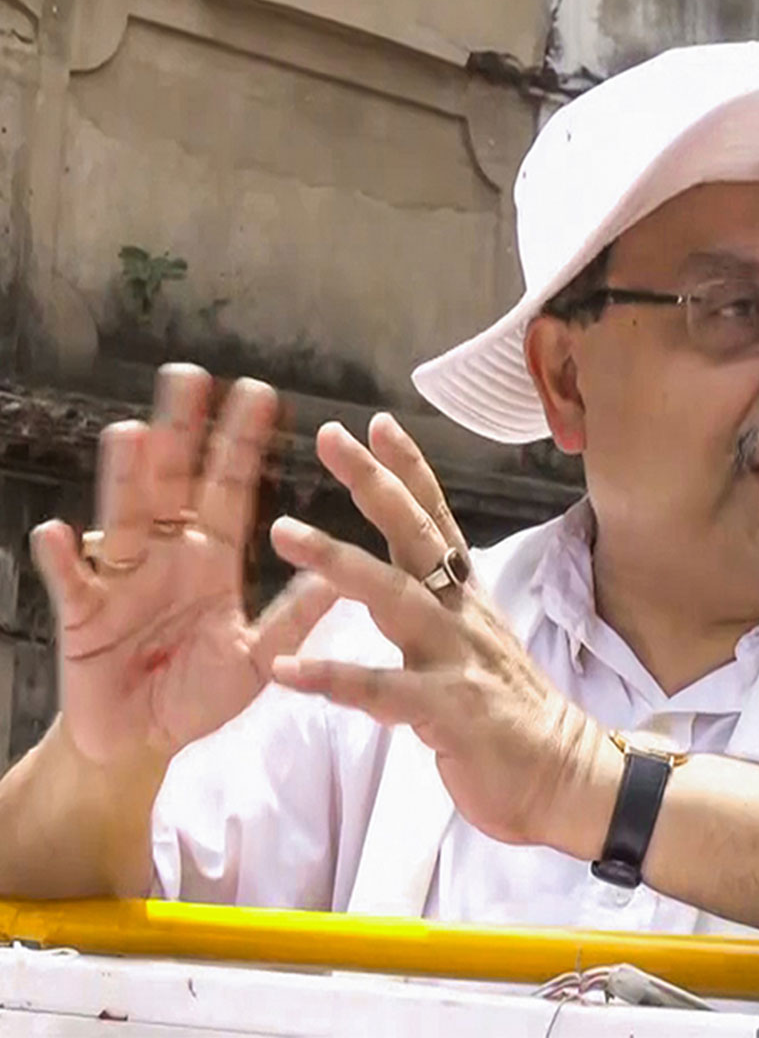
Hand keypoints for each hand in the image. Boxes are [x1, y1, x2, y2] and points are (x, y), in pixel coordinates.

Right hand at [28, 365, 337, 769]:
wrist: (140, 744)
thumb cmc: (197, 696)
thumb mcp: (256, 658)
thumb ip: (291, 618)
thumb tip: (340, 577)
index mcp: (211, 559)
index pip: (229, 489)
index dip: (242, 443)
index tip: (258, 392)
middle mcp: (166, 556)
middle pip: (173, 483)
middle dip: (182, 432)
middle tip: (188, 375)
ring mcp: (120, 579)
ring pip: (123, 517)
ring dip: (125, 477)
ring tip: (131, 434)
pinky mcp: (82, 616)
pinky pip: (71, 582)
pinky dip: (62, 559)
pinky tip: (56, 532)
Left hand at [268, 416, 614, 853]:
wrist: (567, 777)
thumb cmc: (516, 717)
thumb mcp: (480, 648)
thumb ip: (443, 614)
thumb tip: (411, 584)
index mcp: (467, 601)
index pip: (437, 521)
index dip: (409, 471)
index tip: (378, 423)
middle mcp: (462, 616)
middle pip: (415, 535)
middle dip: (373, 483)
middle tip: (330, 436)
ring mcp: (457, 659)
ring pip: (393, 596)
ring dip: (337, 561)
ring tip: (283, 530)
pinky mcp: (448, 709)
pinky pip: (381, 689)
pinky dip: (333, 677)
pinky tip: (286, 669)